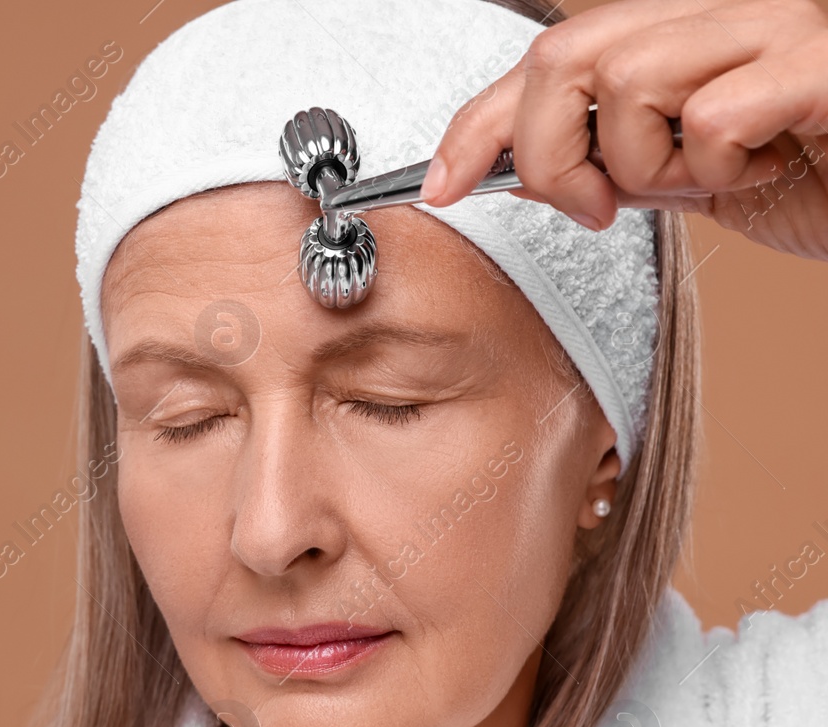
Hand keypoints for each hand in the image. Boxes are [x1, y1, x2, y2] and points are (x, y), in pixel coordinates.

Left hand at [420, 0, 827, 260]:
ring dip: (647, 163)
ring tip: (712, 177)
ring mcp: (775, 25)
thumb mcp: (698, 180)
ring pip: (628, 79)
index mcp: (685, 31)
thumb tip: (523, 171)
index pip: (547, 57)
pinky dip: (719, 168)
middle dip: (551, 150)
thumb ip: (619, 164)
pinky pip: (713, 114)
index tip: (441, 185)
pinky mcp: (820, 63)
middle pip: (564, 54)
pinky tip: (767, 168)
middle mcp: (724, 10)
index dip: (477, 122)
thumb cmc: (825, 174)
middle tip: (599, 204)